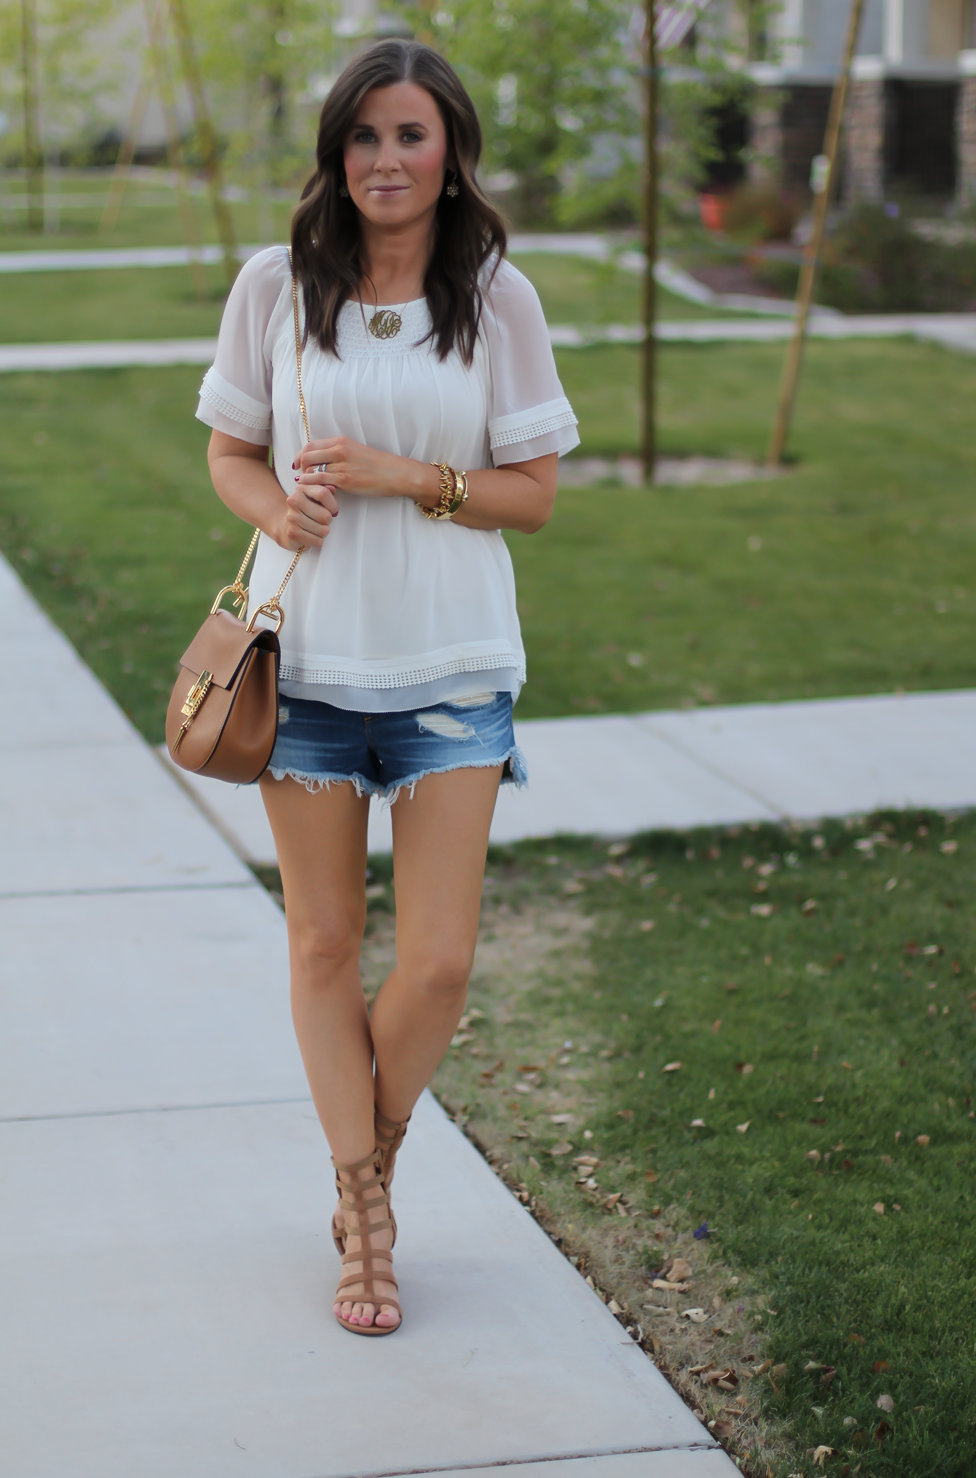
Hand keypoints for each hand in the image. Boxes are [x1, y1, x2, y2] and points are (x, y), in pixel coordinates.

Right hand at [276, 478, 339, 550]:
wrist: (286, 528)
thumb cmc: (306, 512)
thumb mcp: (316, 498)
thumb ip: (325, 491)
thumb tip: (333, 488)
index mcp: (301, 489)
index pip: (323, 493)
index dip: (333, 505)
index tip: (333, 511)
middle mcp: (293, 501)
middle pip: (325, 515)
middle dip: (329, 521)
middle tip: (323, 521)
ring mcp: (291, 517)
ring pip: (323, 530)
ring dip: (324, 532)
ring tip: (317, 529)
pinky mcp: (292, 533)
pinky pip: (317, 540)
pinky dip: (319, 541)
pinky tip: (313, 536)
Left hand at [293, 436, 422, 501]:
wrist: (395, 473)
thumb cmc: (377, 465)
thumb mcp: (356, 452)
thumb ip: (339, 453)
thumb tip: (323, 460)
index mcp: (340, 441)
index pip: (311, 445)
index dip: (300, 455)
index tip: (297, 465)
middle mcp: (339, 450)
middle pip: (307, 455)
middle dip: (300, 467)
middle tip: (300, 478)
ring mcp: (341, 465)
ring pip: (311, 469)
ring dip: (305, 479)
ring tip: (306, 487)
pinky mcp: (345, 480)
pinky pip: (319, 480)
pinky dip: (309, 485)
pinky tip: (308, 490)